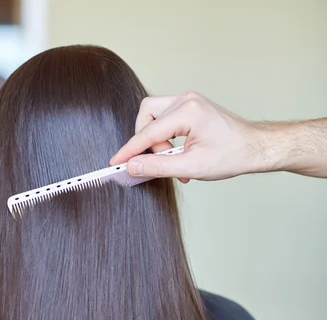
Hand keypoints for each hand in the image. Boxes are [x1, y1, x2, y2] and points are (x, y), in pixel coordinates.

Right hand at [110, 92, 263, 181]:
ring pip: (154, 117)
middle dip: (147, 142)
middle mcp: (186, 99)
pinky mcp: (190, 107)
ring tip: (174, 162)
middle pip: (146, 115)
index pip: (148, 132)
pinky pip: (166, 119)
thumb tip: (132, 167)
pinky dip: (166, 138)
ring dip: (158, 142)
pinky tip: (179, 155)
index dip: (129, 150)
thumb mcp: (192, 167)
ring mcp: (189, 101)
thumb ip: (158, 167)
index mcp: (188, 111)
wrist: (255, 148)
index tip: (115, 162)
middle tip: (160, 162)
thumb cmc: (232, 155)